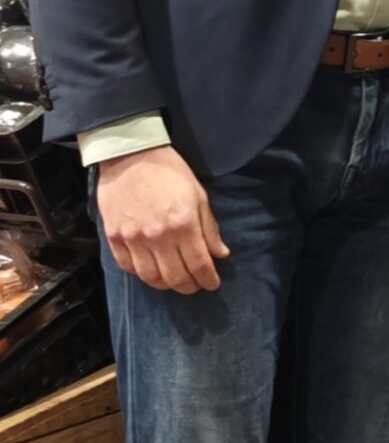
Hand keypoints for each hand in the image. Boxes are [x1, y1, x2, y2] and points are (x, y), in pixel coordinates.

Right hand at [96, 145, 228, 292]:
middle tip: (195, 286)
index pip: (199, 264)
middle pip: (175, 277)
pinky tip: (151, 270)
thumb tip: (221, 254)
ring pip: (150, 277)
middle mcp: (158, 236)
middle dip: (189, 286)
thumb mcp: (199, 196)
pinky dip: (141, 274)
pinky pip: (127, 267)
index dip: (208, 279)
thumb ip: (209, 228)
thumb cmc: (170, 173)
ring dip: (165, 285)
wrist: (130, 156)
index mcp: (183, 224)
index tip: (212, 284)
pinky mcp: (114, 236)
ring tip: (174, 281)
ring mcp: (133, 238)